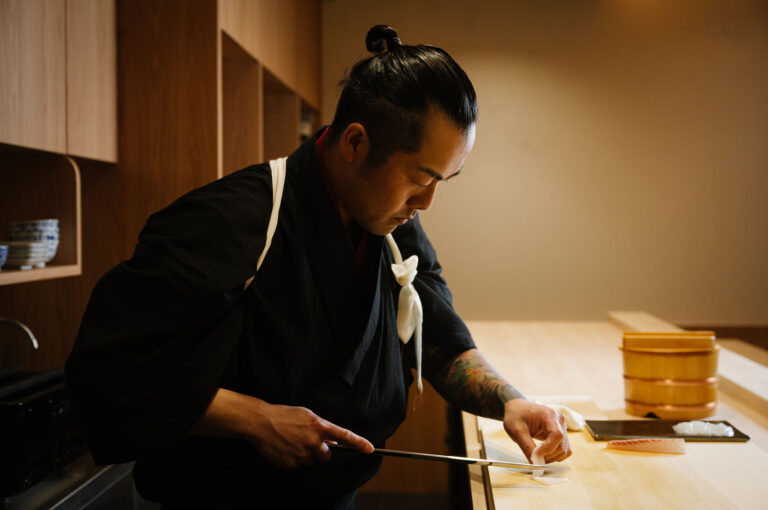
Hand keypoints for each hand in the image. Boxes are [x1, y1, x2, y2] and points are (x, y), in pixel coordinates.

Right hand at [247, 400, 372, 469]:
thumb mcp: (306, 415)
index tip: (370, 449)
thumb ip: (321, 427)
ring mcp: (302, 454)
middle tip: (307, 440)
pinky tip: (284, 447)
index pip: (344, 436)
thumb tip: (332, 442)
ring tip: (291, 441)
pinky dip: (293, 459)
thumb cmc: (284, 415)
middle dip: (320, 450)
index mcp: (319, 426)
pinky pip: (297, 466)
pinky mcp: (291, 464)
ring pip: (311, 461)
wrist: (260, 422)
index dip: (359, 443)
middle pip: (326, 455)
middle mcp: (313, 442)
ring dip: (305, 454)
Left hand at [502, 398, 571, 462]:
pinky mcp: (562, 433)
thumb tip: (535, 464)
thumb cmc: (516, 416)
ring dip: (552, 457)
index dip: (548, 449)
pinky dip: (555, 455)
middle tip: (533, 457)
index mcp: (549, 415)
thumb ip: (527, 448)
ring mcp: (562, 426)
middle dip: (548, 455)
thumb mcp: (517, 431)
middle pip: (561, 445)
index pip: (557, 435)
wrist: (517, 409)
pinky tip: (544, 453)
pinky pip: (564, 449)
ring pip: (564, 449)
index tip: (536, 455)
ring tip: (537, 454)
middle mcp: (559, 420)